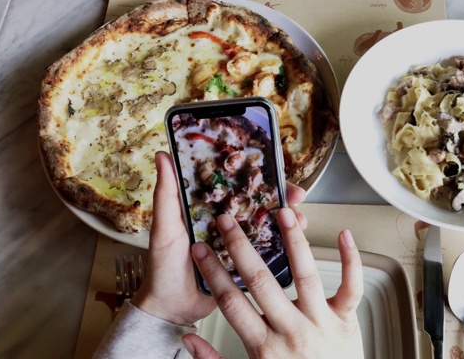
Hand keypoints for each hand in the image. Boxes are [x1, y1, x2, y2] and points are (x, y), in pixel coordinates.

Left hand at [130, 151, 307, 325]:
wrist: (170, 310)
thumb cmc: (163, 267)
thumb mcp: (165, 228)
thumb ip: (166, 195)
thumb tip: (163, 155)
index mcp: (206, 208)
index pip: (235, 183)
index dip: (256, 174)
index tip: (276, 170)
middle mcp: (224, 221)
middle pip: (258, 201)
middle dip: (280, 196)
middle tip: (297, 196)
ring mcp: (237, 243)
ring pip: (267, 224)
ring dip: (286, 219)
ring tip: (300, 219)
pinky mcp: (245, 263)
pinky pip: (267, 251)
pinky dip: (283, 244)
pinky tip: (295, 242)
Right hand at [182, 208, 363, 357]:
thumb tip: (187, 341)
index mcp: (264, 347)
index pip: (231, 302)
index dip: (212, 273)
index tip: (200, 249)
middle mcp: (291, 331)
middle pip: (262, 282)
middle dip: (241, 248)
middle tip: (227, 221)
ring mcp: (321, 323)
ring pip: (306, 276)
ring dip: (294, 241)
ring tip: (283, 213)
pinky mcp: (346, 320)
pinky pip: (352, 287)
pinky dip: (351, 261)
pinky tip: (344, 235)